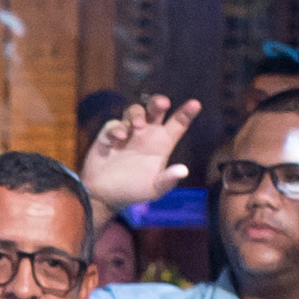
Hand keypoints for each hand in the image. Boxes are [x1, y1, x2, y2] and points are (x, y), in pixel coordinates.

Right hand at [81, 94, 200, 211]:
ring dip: (137, 114)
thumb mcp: (154, 189)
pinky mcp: (108, 135)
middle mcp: (146, 134)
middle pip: (155, 109)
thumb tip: (184, 171)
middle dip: (158, 102)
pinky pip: (113, 123)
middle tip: (163, 104)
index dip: (187, 112)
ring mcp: (127, 133)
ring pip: (135, 110)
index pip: (178, 123)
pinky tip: (119, 138)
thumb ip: (168, 180)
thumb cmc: (132, 191)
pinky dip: (117, 127)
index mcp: (161, 143)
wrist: (103, 196)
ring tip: (137, 126)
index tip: (195, 104)